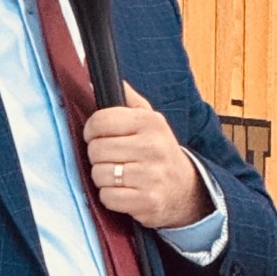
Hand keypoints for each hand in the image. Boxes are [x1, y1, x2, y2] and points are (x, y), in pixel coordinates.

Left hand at [84, 82, 212, 229]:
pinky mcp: (147, 201)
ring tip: (118, 174)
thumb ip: (125, 97)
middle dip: (98, 155)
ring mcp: (150, 176)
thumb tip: (92, 74)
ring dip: (103, 177)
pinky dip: (110, 196)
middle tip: (112, 157)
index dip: (91, 130)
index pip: (100, 121)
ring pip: (99, 174)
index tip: (97, 135)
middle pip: (96, 149)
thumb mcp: (149, 118)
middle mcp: (152, 147)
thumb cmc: (158, 150)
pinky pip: (108, 197)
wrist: (184, 188)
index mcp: (150, 122)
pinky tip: (123, 190)